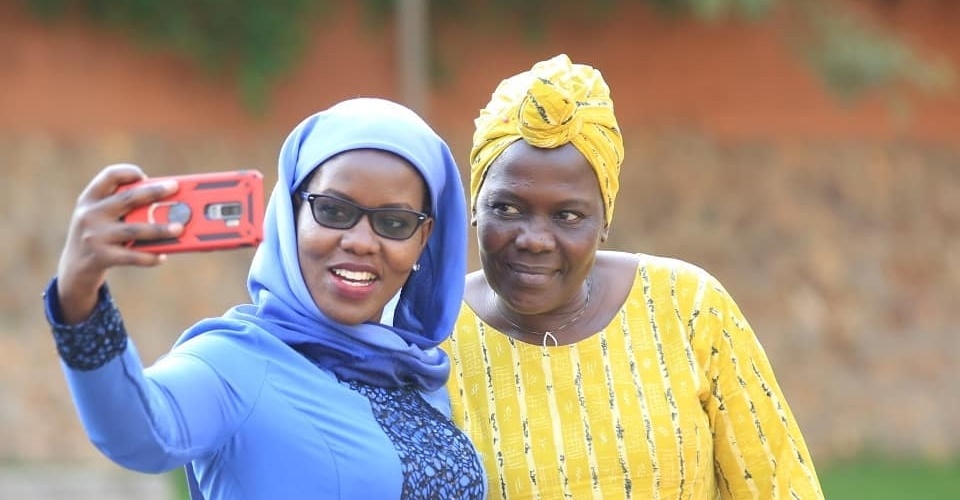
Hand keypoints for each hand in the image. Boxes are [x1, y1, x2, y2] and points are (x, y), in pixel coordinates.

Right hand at [55, 163, 183, 323]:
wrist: (74, 268)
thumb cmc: (99, 235)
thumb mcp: (100, 216)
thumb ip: (122, 206)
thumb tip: (165, 206)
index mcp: (90, 199)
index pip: (108, 176)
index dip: (127, 172)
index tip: (144, 175)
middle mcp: (90, 214)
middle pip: (127, 199)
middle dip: (153, 192)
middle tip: (174, 187)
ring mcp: (95, 236)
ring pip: (134, 230)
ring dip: (159, 229)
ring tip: (179, 228)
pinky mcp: (102, 257)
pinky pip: (131, 256)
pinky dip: (149, 257)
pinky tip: (162, 257)